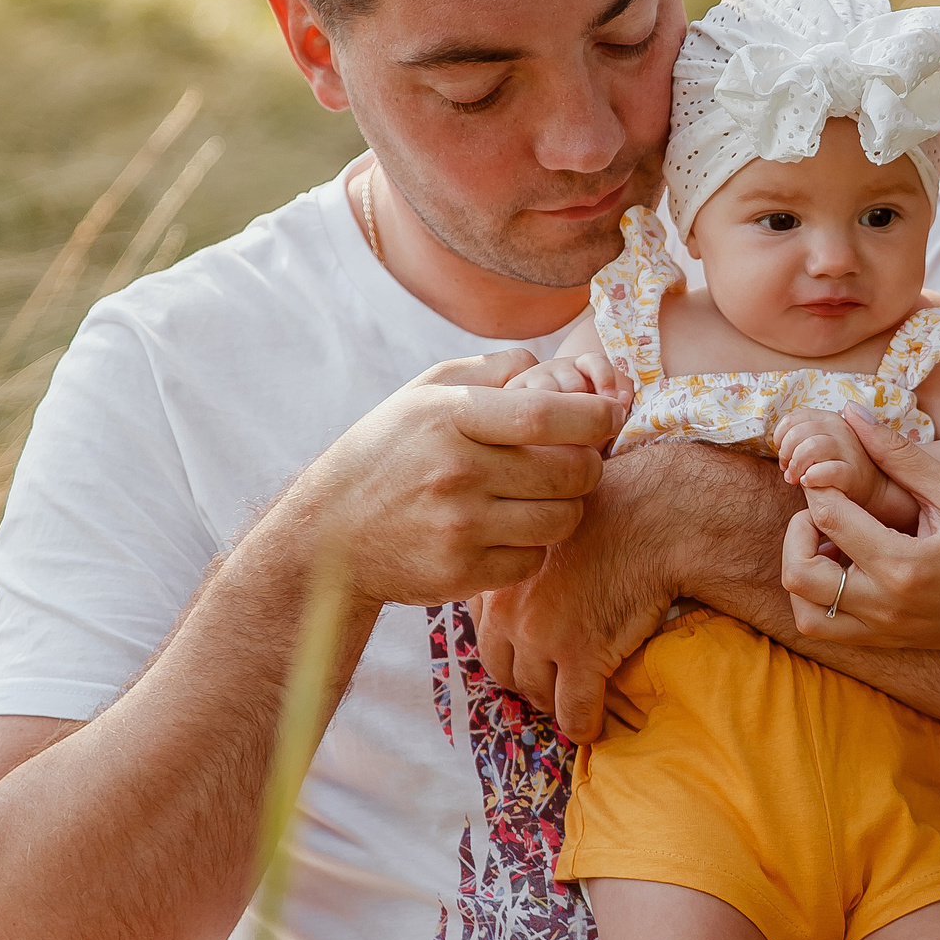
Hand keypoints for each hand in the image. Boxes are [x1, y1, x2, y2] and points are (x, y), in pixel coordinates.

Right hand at [282, 349, 626, 608]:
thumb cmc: (389, 452)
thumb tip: (556, 365)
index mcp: (448, 418)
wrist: (328, 536)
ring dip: (566, 508)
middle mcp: (454, 473)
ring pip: (561, 520)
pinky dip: (532, 547)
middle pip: (569, 472)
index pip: (546, 415)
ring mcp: (458, 528)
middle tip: (579, 462)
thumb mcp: (425, 393)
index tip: (611, 414)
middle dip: (589, 465)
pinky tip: (507, 532)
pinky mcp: (460, 574)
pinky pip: (532, 560)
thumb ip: (492, 370)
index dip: (594, 415)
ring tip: (543, 496)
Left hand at [472, 446, 684, 742]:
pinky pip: (575, 710)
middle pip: (504, 670)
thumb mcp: (546, 530)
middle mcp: (509, 608)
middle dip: (526, 682)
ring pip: (537, 694)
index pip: (485, 633)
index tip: (529, 656)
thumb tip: (525, 591)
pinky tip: (596, 725)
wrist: (656, 516)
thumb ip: (523, 560)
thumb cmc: (612, 514)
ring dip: (555, 703)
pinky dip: (584, 724)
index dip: (509, 649)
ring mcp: (543, 635)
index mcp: (498, 576)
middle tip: (551, 687)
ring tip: (573, 702)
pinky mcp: (583, 654)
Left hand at [776, 408, 880, 502]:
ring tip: (795, 479)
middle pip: (798, 432)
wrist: (872, 487)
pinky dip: (812, 477)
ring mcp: (848, 449)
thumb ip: (802, 438)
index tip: (783, 455)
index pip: (792, 419)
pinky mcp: (853, 472)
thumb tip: (777, 446)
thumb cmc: (838, 465)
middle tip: (787, 471)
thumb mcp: (821, 444)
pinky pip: (826, 470)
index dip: (780, 438)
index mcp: (828, 418)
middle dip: (786, 454)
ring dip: (796, 465)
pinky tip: (808, 483)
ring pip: (811, 447)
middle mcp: (840, 428)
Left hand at [779, 412, 939, 661]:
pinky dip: (818, 597)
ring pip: (805, 611)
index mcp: (905, 564)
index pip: (829, 517)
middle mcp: (886, 605)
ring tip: (832, 542)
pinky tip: (846, 567)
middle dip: (800, 530)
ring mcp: (883, 630)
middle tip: (827, 508)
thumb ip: (900, 453)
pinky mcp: (886, 642)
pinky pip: (827, 627)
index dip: (821, 484)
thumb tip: (850, 413)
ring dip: (803, 570)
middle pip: (798, 572)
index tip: (834, 468)